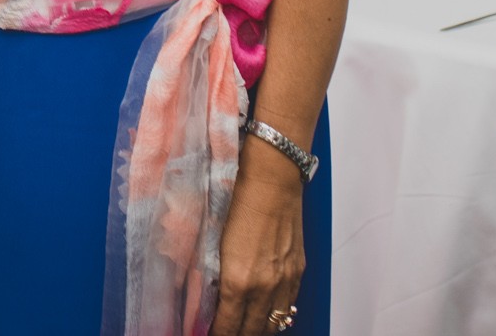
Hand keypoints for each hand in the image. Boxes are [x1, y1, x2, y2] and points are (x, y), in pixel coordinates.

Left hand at [210, 140, 306, 335]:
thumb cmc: (236, 198)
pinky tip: (264, 312)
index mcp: (238, 281)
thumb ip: (204, 272)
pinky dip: (275, 314)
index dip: (216, 334)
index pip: (227, 327)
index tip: (206, 332)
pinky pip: (288, 306)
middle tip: (222, 330)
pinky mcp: (297, 271)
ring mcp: (285, 280)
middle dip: (236, 334)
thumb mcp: (210, 239)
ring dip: (257, 328)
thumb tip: (197, 294)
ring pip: (274, 323)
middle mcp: (265, 287)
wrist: (271, 176)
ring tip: (242, 326)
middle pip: (252, 331)